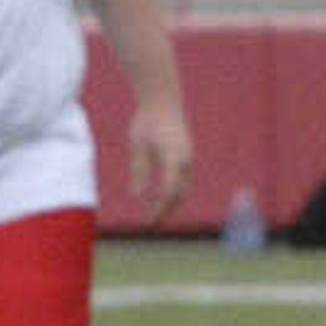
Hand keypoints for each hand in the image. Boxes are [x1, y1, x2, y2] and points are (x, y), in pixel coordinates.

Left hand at [126, 97, 193, 219]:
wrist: (163, 101)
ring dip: (172, 203)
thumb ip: (139, 170)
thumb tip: (139, 196)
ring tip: (156, 215)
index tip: (149, 222)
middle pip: (179, 193)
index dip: (160, 209)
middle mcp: (185, 159)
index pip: (169, 192)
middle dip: (167, 210)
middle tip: (152, 224)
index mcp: (174, 157)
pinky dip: (174, 192)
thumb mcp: (137, 146)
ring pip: (183, 187)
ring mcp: (188, 157)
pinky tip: (160, 198)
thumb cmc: (147, 121)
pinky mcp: (186, 155)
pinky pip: (182, 179)